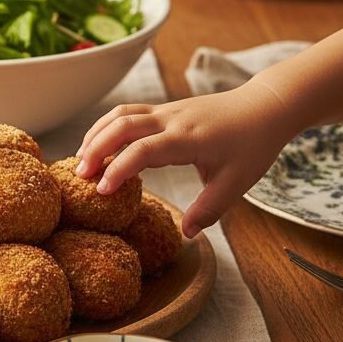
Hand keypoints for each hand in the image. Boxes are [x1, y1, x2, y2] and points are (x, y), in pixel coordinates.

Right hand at [74, 82, 293, 237]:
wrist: (264, 107)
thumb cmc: (253, 145)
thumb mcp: (237, 183)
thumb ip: (209, 209)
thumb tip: (186, 234)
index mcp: (187, 139)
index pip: (142, 150)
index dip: (118, 169)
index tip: (101, 191)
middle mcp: (171, 120)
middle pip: (121, 126)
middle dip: (95, 149)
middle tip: (78, 177)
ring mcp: (165, 111)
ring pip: (119, 114)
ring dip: (96, 134)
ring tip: (80, 160)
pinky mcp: (163, 109)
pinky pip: (126, 112)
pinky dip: (106, 126)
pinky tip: (99, 144)